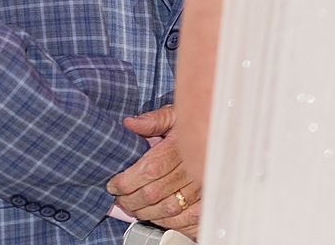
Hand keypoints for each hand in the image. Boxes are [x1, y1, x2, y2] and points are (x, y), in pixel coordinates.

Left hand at [108, 104, 200, 238]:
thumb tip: (130, 124)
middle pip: (154, 193)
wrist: (221, 130)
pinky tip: (156, 213)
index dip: (126, 181)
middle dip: (130, 199)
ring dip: (145, 212)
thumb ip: (153, 120)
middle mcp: (193, 166)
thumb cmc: (195, 123)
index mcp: (182, 145)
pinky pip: (186, 218)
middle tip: (120, 197)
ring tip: (135, 206)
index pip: (149, 170)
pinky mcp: (208, 197)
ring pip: (168, 208)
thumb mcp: (175, 114)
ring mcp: (202, 184)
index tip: (113, 183)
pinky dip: (167, 220)